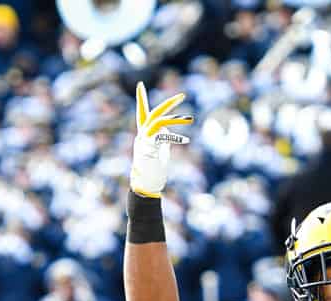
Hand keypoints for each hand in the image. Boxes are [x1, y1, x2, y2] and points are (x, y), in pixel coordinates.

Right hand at [130, 82, 192, 196]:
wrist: (145, 186)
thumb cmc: (154, 172)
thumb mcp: (160, 151)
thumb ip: (163, 138)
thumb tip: (168, 129)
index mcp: (144, 135)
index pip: (142, 113)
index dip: (141, 99)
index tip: (140, 84)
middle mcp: (142, 135)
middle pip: (153, 113)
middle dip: (168, 104)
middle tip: (183, 95)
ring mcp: (144, 141)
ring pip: (159, 122)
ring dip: (175, 119)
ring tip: (190, 119)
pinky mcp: (148, 148)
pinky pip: (162, 137)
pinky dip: (175, 138)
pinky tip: (186, 141)